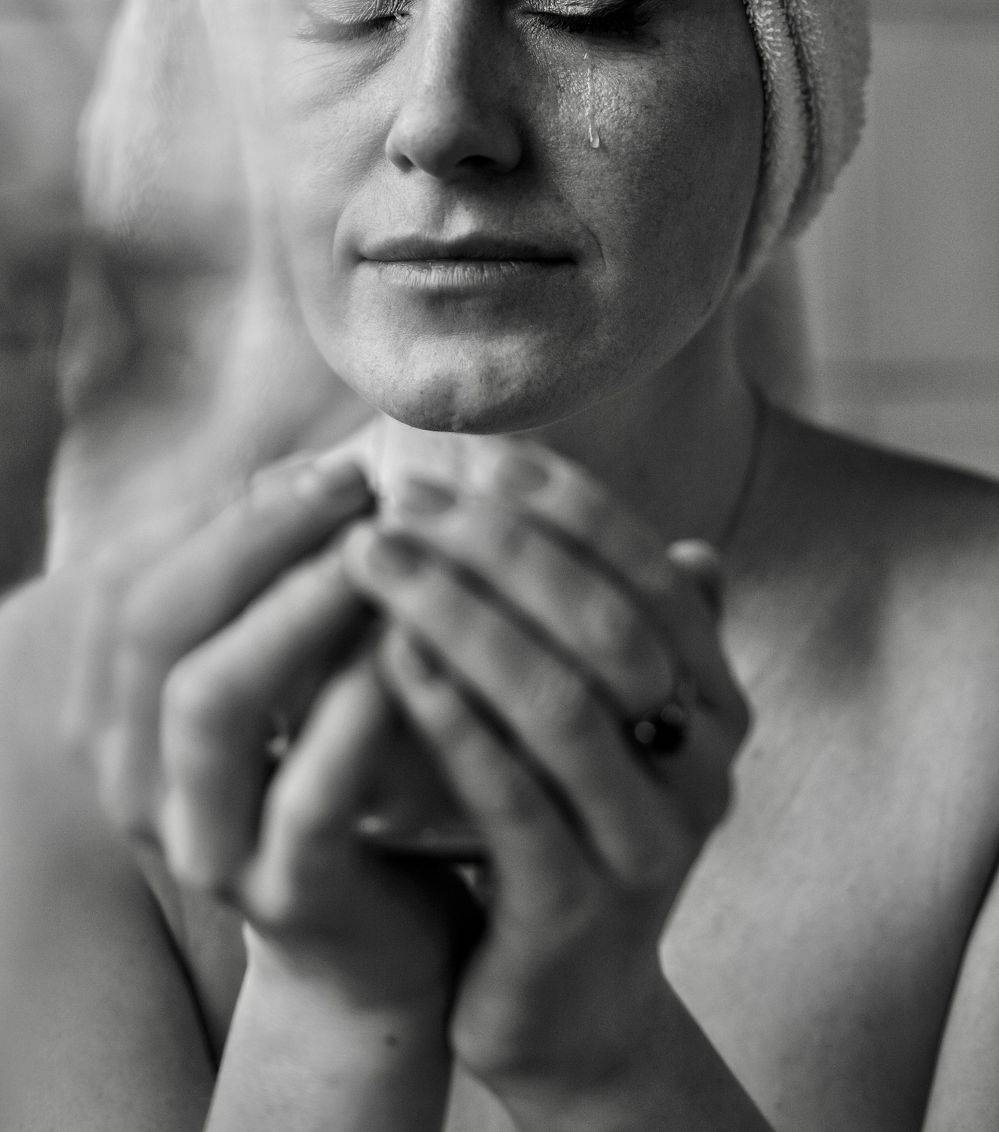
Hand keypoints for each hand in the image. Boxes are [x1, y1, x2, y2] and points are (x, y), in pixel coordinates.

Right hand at [63, 448, 464, 1011]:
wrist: (369, 940)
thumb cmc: (328, 773)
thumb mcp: (284, 676)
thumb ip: (269, 588)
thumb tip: (310, 469)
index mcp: (116, 715)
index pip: (129, 580)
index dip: (221, 512)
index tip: (320, 464)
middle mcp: (134, 779)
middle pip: (152, 626)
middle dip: (254, 537)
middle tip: (353, 483)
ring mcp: (203, 843)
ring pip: (209, 701)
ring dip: (294, 608)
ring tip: (376, 553)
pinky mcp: (287, 894)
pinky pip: (308, 791)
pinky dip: (354, 708)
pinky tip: (406, 648)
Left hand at [340, 439, 750, 1113]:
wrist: (562, 994)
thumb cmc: (560, 814)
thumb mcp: (582, 706)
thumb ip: (582, 606)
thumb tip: (524, 467)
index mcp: (714, 693)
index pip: (644, 568)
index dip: (559, 504)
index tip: (467, 455)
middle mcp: (704, 759)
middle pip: (605, 625)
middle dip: (497, 548)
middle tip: (398, 500)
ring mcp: (651, 839)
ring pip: (560, 704)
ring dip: (459, 616)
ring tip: (372, 558)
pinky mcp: (582, 908)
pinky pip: (513, 797)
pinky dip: (450, 718)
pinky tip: (386, 656)